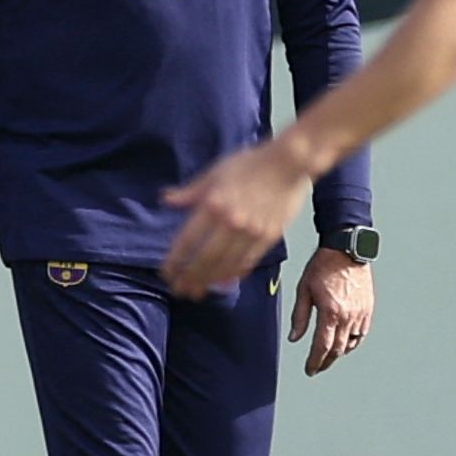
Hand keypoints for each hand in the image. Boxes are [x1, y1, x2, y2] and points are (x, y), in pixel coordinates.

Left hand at [161, 137, 317, 297]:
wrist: (289, 163)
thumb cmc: (250, 163)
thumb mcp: (215, 172)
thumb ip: (191, 192)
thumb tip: (166, 199)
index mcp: (213, 205)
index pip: (187, 241)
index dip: (175, 260)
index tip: (166, 273)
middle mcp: (231, 223)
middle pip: (205, 259)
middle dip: (189, 278)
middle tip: (178, 290)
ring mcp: (252, 232)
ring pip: (226, 265)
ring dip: (209, 281)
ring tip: (196, 291)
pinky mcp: (269, 237)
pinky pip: (248, 261)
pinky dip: (234, 274)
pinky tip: (223, 282)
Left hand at [293, 249, 373, 375]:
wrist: (346, 249)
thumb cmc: (322, 267)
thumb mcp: (303, 290)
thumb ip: (299, 317)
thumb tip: (294, 338)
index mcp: (331, 313)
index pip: (322, 347)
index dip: (315, 361)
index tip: (309, 370)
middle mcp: (348, 316)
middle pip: (337, 349)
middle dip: (326, 361)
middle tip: (317, 367)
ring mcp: (361, 313)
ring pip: (351, 343)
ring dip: (339, 353)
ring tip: (328, 356)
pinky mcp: (368, 308)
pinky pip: (362, 333)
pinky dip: (352, 342)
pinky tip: (344, 343)